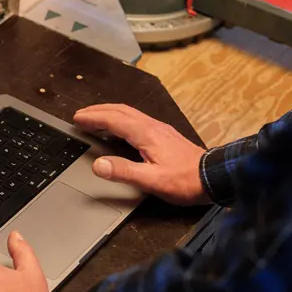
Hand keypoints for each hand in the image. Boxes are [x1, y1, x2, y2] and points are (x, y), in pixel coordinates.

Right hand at [74, 104, 210, 205]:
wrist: (213, 177)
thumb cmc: (185, 181)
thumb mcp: (151, 180)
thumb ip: (123, 172)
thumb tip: (98, 165)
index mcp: (146, 134)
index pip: (113, 120)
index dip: (93, 118)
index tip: (78, 118)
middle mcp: (153, 127)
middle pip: (120, 111)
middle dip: (99, 111)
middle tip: (82, 114)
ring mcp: (160, 130)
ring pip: (130, 113)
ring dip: (110, 113)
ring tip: (96, 117)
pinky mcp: (165, 136)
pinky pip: (138, 120)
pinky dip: (122, 119)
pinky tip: (121, 128)